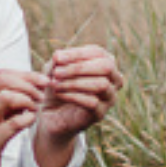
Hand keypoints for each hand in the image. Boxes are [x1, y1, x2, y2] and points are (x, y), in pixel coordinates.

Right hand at [0, 67, 45, 166]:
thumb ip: (1, 97)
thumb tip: (31, 82)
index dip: (25, 75)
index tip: (42, 80)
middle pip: (2, 80)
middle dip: (28, 84)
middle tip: (41, 94)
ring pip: (7, 97)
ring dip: (28, 100)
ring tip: (35, 108)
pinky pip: (14, 123)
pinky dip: (28, 118)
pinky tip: (30, 120)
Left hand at [33, 44, 123, 166]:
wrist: (52, 114)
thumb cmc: (57, 85)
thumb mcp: (54, 69)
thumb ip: (57, 62)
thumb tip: (58, 56)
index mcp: (105, 62)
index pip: (98, 52)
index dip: (77, 54)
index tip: (56, 57)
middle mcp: (114, 79)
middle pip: (106, 67)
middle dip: (79, 67)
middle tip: (56, 72)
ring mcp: (109, 97)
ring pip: (101, 85)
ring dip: (75, 82)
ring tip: (55, 83)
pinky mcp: (101, 113)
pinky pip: (93, 102)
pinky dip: (73, 96)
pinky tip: (58, 93)